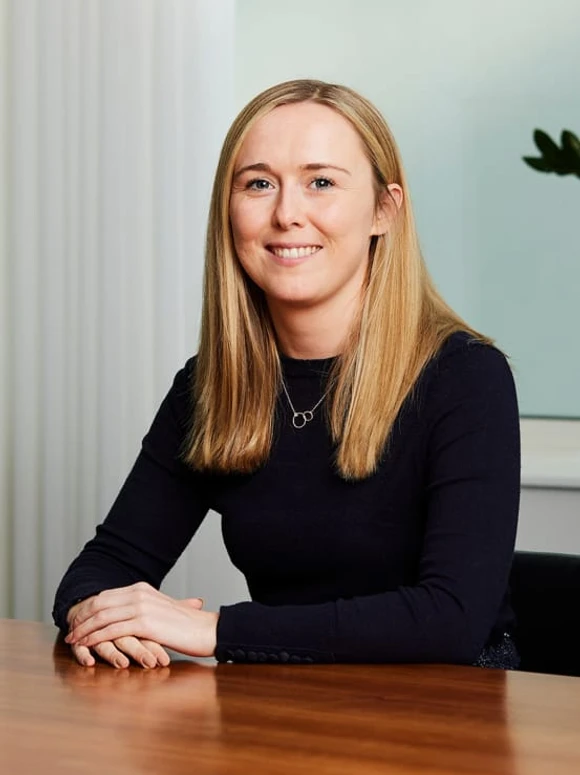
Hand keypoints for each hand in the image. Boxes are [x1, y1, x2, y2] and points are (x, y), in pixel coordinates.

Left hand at [65, 583, 217, 659]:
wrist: (208, 629)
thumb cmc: (189, 625)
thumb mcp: (163, 611)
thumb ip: (148, 610)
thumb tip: (137, 616)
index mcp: (143, 589)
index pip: (106, 595)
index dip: (88, 608)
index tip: (78, 620)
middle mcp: (140, 594)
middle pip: (100, 603)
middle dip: (82, 618)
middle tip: (71, 631)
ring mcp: (142, 607)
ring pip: (102, 617)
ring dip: (84, 629)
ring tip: (73, 640)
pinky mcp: (145, 623)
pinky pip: (112, 630)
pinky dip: (96, 637)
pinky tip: (87, 645)